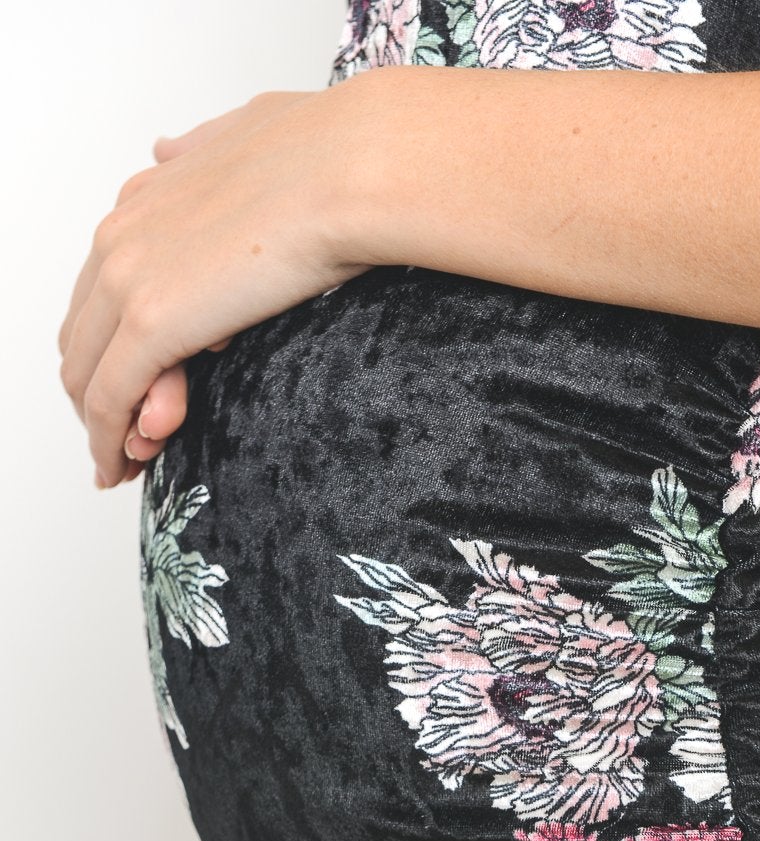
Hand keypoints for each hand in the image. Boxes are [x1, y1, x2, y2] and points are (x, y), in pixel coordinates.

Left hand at [59, 86, 371, 486]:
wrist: (356, 171)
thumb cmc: (332, 158)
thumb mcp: (248, 135)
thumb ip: (202, 150)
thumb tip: (168, 152)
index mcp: (148, 194)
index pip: (105, 286)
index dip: (110, 343)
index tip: (133, 388)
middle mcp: (123, 233)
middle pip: (83, 335)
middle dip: (100, 395)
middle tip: (128, 442)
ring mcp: (128, 278)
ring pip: (87, 374)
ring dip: (105, 427)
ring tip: (130, 465)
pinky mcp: (150, 325)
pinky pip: (110, 400)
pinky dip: (109, 441)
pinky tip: (123, 468)